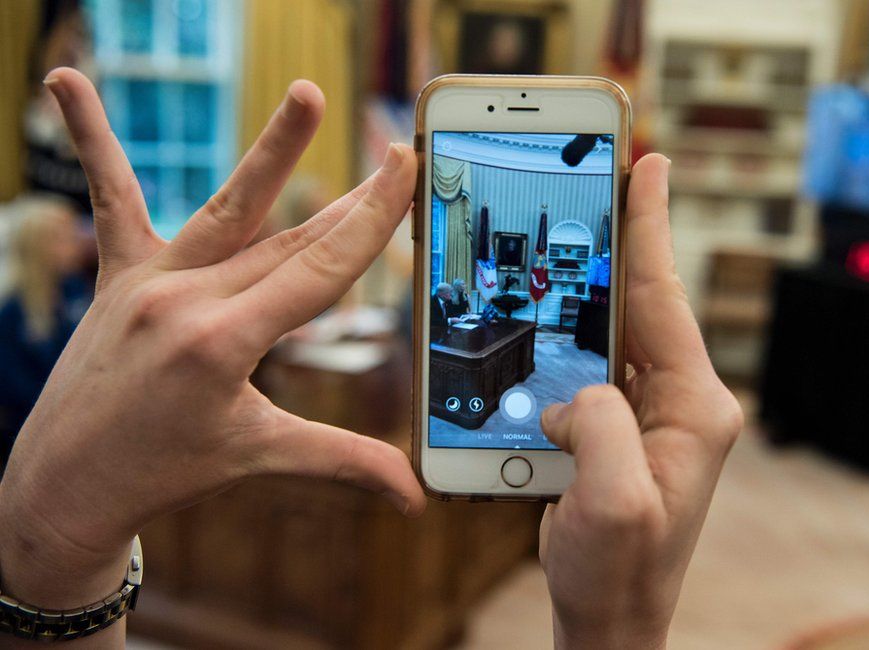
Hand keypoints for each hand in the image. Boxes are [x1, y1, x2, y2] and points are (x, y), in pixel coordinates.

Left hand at [0, 68, 425, 628]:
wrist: (65, 485)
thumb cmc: (164, 473)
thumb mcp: (259, 457)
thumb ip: (344, 462)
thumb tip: (414, 497)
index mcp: (225, 343)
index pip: (319, 268)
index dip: (370, 217)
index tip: (402, 168)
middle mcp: (187, 299)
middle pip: (291, 237)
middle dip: (351, 198)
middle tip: (392, 151)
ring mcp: (149, 280)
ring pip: (230, 208)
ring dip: (273, 153)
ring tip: (307, 95)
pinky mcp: (118, 275)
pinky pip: (114, 200)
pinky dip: (93, 139)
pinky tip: (66, 79)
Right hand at [539, 154, 742, 648]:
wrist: (610, 616)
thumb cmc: (621, 572)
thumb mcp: (614, 504)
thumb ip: (600, 427)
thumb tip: (575, 391)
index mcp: (694, 408)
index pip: (664, 299)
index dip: (651, 227)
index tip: (651, 165)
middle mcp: (679, 401)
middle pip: (643, 300)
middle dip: (623, 238)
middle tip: (607, 176)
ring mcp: (649, 413)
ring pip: (616, 328)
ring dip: (592, 282)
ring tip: (572, 230)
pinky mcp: (619, 427)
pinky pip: (593, 363)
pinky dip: (569, 332)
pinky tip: (549, 312)